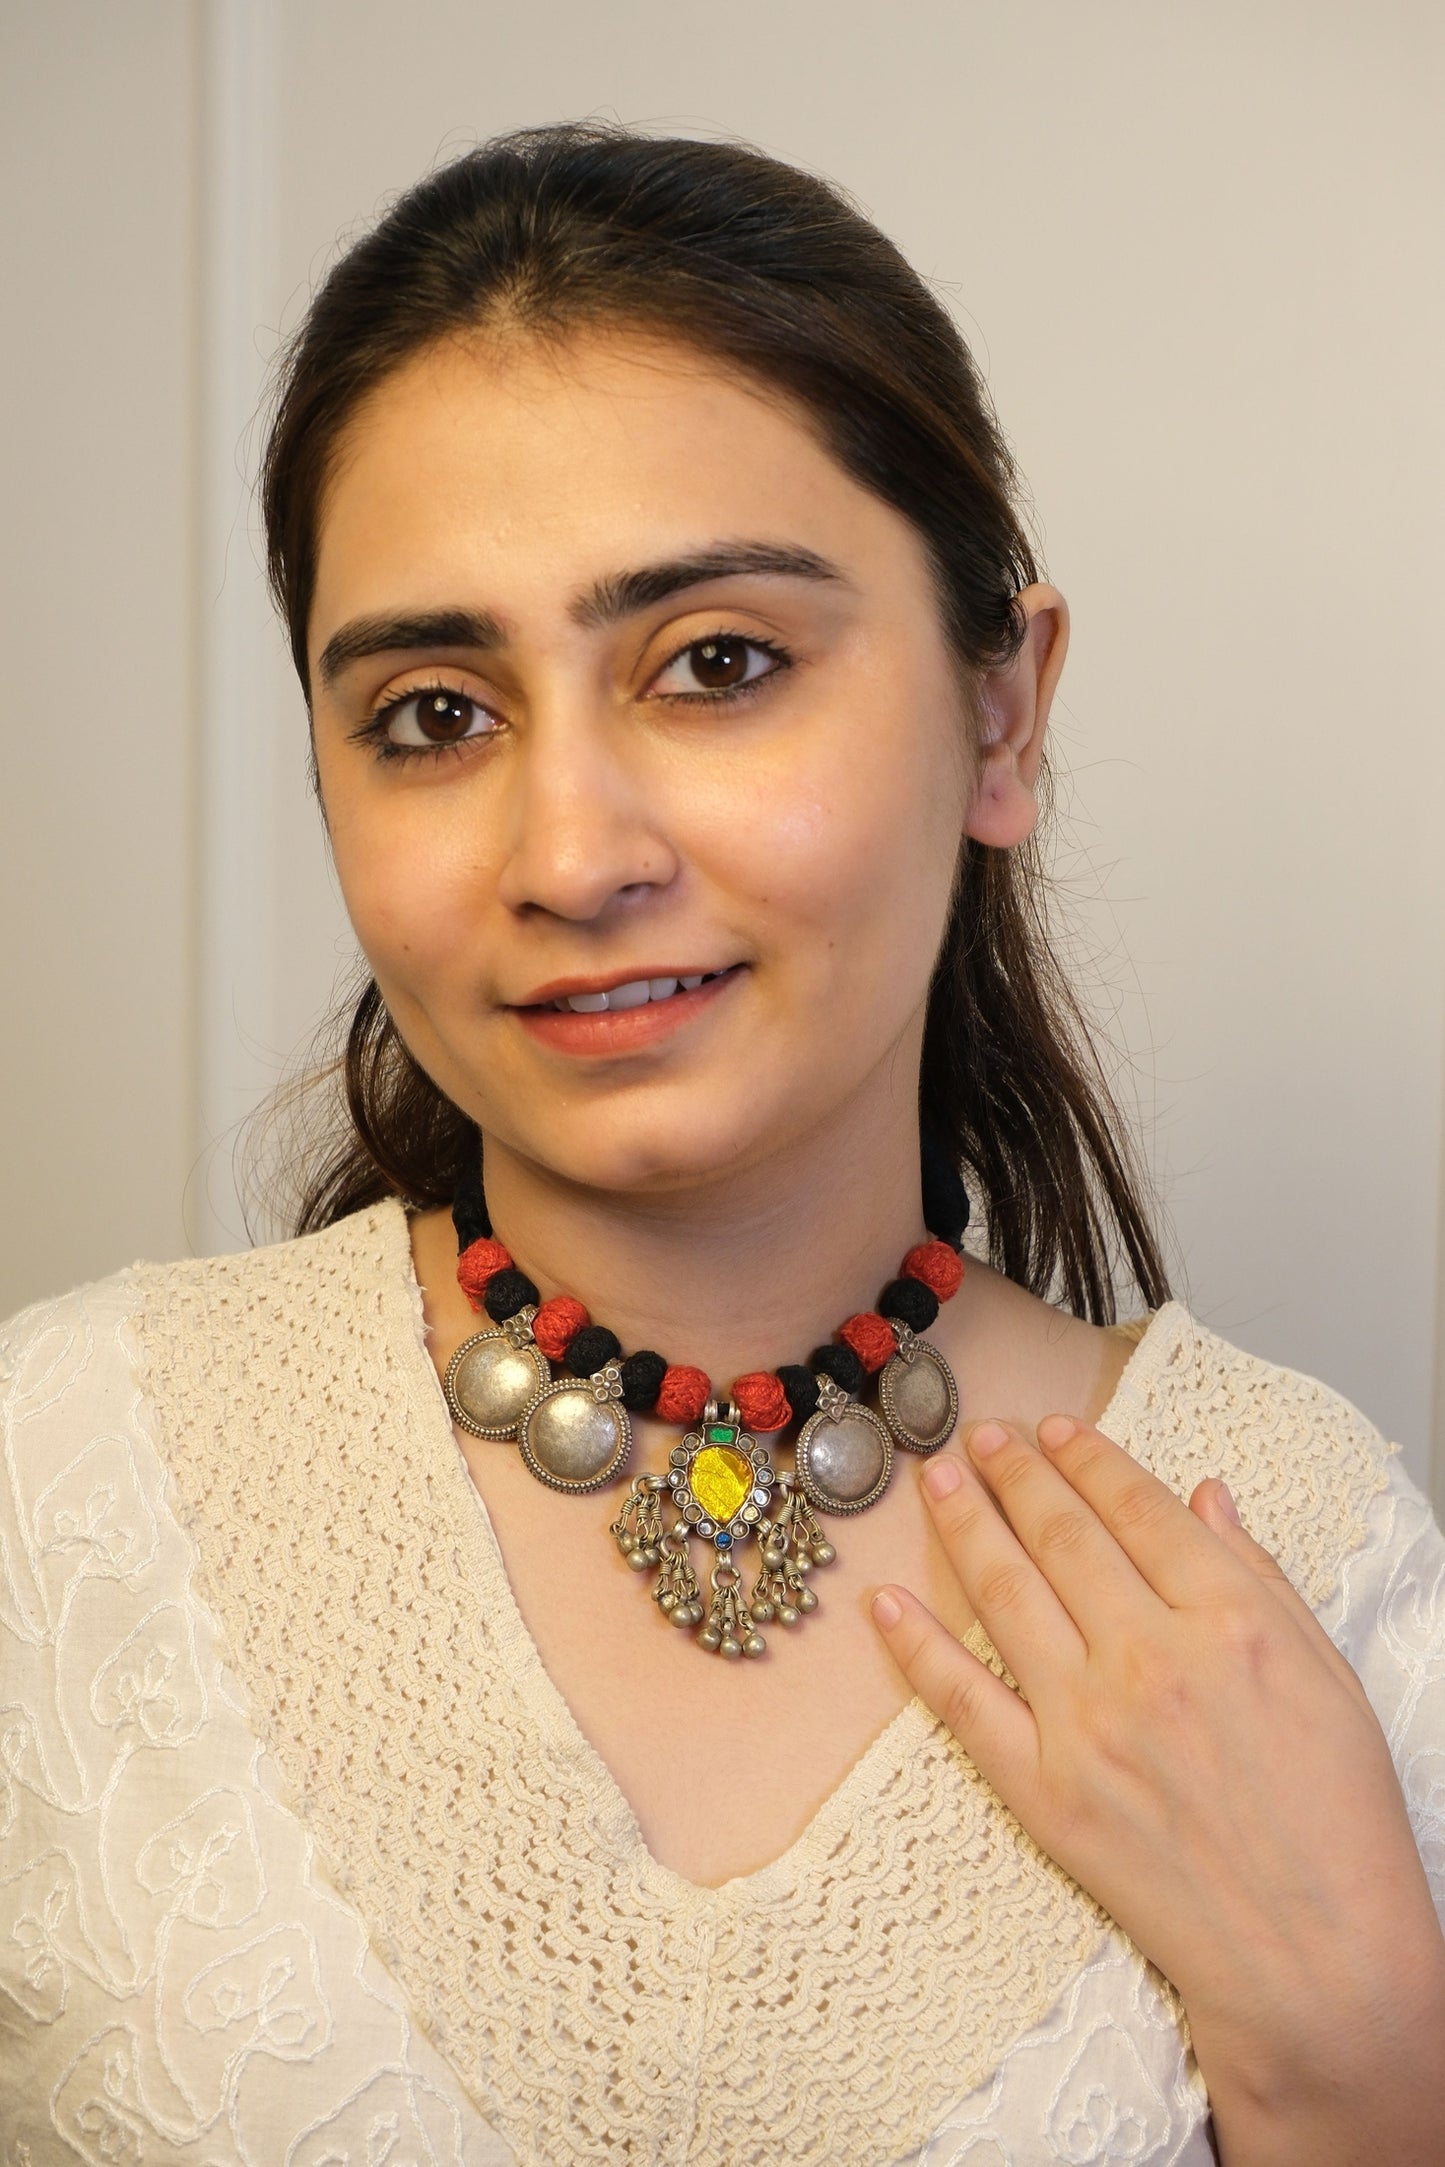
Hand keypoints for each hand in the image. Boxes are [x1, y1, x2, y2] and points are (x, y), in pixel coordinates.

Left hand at [870, 1415, 1444, 2165]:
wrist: (1316, 1958)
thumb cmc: (1339, 1823)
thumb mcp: (1329, 1676)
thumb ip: (1261, 1576)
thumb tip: (1205, 1493)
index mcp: (1229, 1622)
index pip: (1139, 1509)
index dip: (1089, 1459)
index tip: (1056, 1428)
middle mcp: (1151, 1660)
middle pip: (1063, 1537)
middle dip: (1015, 1474)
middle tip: (981, 1435)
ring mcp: (1089, 1725)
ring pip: (1007, 1594)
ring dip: (965, 1525)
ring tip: (937, 1479)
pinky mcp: (1045, 1791)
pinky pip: (962, 1701)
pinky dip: (919, 1645)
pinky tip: (889, 1601)